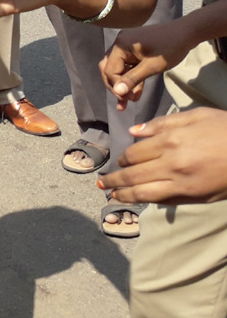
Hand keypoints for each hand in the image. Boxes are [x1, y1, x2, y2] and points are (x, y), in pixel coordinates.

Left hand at [99, 109, 226, 204]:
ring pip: (143, 192)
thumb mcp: (196, 117)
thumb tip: (134, 132)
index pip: (134, 153)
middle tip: (102, 184)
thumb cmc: (226, 129)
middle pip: (132, 175)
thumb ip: (162, 124)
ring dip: (123, 195)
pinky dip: (147, 201)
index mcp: (169, 140)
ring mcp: (181, 182)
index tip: (119, 162)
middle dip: (114, 180)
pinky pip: (163, 200)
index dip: (123, 159)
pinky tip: (139, 201)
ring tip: (111, 197)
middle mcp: (170, 162)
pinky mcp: (193, 196)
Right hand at [101, 22, 195, 108]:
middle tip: (126, 100)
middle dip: (117, 85)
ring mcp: (127, 45)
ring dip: (124, 84)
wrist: (187, 33)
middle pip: (109, 68)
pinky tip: (136, 92)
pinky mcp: (134, 49)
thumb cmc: (171, 48)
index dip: (117, 86)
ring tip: (131, 100)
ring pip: (119, 69)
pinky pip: (128, 65)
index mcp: (121, 45)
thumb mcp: (152, 66)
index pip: (110, 70)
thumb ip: (132, 79)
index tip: (129, 98)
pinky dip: (132, 77)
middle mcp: (120, 43)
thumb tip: (117, 92)